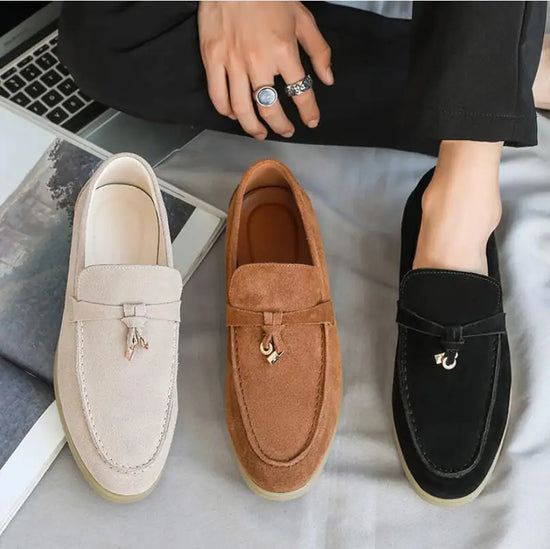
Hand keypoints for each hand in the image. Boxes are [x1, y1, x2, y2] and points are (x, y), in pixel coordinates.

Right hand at [198, 1, 332, 138]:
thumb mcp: (302, 18)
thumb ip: (318, 51)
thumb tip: (328, 79)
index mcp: (283, 50)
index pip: (300, 92)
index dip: (309, 111)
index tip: (311, 122)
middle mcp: (258, 62)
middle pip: (270, 108)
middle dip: (280, 125)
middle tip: (286, 131)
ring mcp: (232, 62)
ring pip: (242, 109)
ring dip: (253, 127)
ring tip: (260, 132)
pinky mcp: (212, 59)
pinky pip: (218, 96)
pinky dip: (227, 111)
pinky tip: (236, 115)